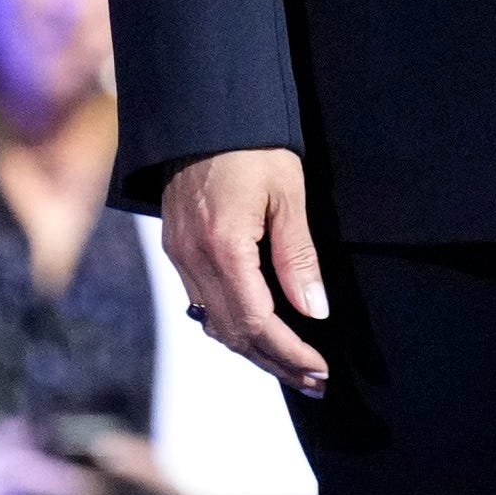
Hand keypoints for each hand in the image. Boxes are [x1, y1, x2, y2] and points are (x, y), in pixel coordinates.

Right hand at [163, 148, 334, 394]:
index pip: (257, 322)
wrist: (202, 111)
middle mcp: (192, 259)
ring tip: (292, 365)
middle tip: (314, 382)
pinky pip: (201, 302)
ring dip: (253, 349)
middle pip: (233, 332)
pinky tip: (257, 330)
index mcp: (223, 247)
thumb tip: (315, 311)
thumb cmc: (253, 146)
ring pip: (213, 322)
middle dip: (275, 361)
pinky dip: (231, 323)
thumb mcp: (288, 194)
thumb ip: (298, 256)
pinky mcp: (175, 248)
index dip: (289, 352)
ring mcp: (178, 255)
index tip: (320, 370)